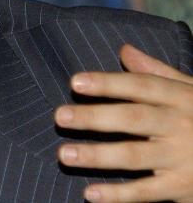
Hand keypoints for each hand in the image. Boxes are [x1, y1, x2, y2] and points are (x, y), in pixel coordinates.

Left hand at [54, 44, 192, 201]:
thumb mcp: (190, 89)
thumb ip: (156, 71)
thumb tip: (125, 50)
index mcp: (178, 97)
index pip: (138, 86)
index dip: (107, 83)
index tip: (76, 82)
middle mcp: (178, 125)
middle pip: (132, 119)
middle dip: (94, 118)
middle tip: (60, 117)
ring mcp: (181, 158)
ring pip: (134, 156)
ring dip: (98, 157)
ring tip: (65, 155)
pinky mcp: (182, 188)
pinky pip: (148, 193)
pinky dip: (120, 195)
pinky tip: (91, 193)